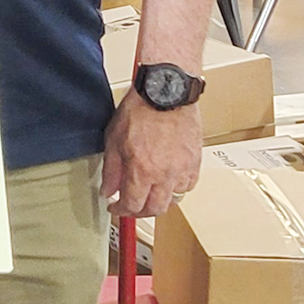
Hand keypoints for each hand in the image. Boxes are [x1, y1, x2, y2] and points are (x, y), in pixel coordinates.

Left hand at [101, 91, 202, 220]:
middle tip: (130, 207)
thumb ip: (111, 170)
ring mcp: (184, 168)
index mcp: (142, 170)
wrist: (166, 92)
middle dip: (140, 212)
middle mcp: (165, 174)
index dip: (121, 211)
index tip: (115, 208)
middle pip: (155, 208)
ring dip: (159, 201)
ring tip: (148, 194)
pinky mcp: (196, 160)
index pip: (132, 205)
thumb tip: (108, 191)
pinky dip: (177, 189)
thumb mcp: (113, 140)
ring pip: (174, 199)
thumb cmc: (140, 110)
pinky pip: (189, 185)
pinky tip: (167, 181)